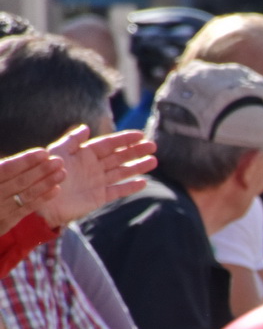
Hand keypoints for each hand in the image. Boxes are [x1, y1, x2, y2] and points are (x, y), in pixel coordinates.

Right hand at [0, 149, 64, 231]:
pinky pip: (27, 209)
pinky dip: (42, 199)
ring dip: (46, 183)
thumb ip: (3, 168)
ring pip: (26, 195)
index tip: (44, 153)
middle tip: (59, 161)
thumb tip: (26, 159)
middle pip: (20, 181)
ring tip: (62, 173)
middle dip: (41, 170)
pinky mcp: (6, 222)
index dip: (26, 161)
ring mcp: (0, 210)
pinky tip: (56, 189)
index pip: (7, 169)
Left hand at [38, 128, 156, 226]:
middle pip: (119, 157)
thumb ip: (72, 140)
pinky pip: (118, 190)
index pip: (109, 144)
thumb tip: (86, 128)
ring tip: (153, 161)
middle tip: (152, 146)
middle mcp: (94, 166)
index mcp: (85, 154)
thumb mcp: (57, 152)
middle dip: (136, 151)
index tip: (140, 135)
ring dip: (138, 166)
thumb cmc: (48, 174)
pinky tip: (142, 182)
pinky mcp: (100, 197)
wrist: (43, 201)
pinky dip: (130, 187)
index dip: (124, 139)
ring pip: (122, 172)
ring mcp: (98, 182)